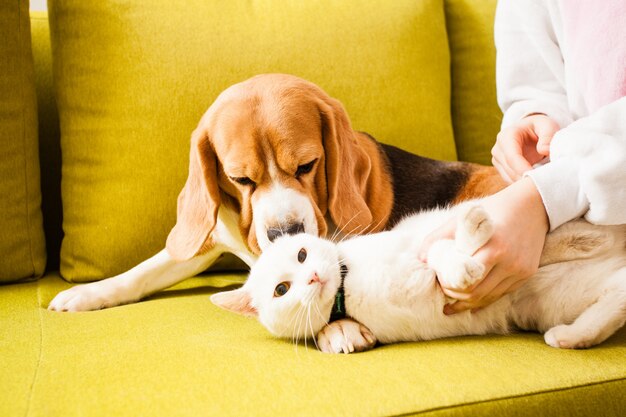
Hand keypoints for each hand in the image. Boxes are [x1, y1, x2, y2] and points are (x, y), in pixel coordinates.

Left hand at [418, 178, 548, 312]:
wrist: (535, 204)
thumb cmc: (494, 209)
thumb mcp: (464, 217)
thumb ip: (439, 236)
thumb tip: (419, 258)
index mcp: (493, 247)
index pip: (466, 280)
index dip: (449, 286)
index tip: (439, 282)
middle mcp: (509, 262)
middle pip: (476, 293)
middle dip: (456, 297)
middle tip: (443, 293)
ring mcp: (520, 270)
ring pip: (490, 297)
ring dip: (469, 302)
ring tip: (454, 302)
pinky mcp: (527, 273)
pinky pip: (503, 294)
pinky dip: (486, 300)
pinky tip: (472, 304)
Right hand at [491, 114, 559, 182]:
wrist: (529, 132)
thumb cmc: (539, 128)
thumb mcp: (547, 125)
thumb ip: (548, 136)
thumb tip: (544, 150)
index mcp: (507, 136)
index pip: (512, 156)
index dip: (522, 168)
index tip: (535, 178)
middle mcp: (498, 149)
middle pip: (510, 170)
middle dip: (525, 178)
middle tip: (543, 184)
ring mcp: (497, 160)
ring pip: (509, 178)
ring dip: (524, 182)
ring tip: (540, 183)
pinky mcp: (501, 169)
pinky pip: (510, 181)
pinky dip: (522, 184)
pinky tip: (534, 183)